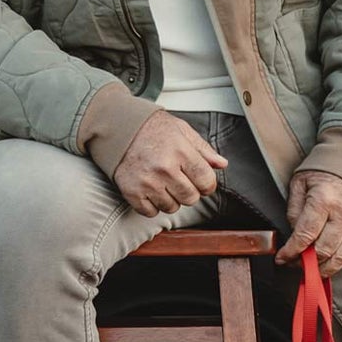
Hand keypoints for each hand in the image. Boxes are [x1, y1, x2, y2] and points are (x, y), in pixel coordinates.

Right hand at [114, 110, 228, 217]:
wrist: (120, 128)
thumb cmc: (153, 129)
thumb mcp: (182, 131)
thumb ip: (204, 150)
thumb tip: (222, 164)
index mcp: (180, 151)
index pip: (206, 182)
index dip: (207, 184)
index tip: (201, 181)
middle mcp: (164, 168)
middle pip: (191, 198)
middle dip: (190, 191)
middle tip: (180, 179)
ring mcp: (147, 182)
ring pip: (172, 207)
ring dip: (171, 198)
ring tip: (163, 182)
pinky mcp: (132, 192)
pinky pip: (151, 212)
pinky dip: (153, 205)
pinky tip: (151, 189)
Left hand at [275, 168, 341, 274]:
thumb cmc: (326, 170)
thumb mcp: (301, 182)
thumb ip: (294, 209)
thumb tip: (294, 235)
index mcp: (324, 199)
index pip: (305, 235)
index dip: (291, 252)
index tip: (282, 258)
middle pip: (323, 250)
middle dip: (305, 263)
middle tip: (295, 264)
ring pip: (341, 257)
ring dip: (324, 268)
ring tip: (312, 268)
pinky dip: (341, 262)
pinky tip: (330, 262)